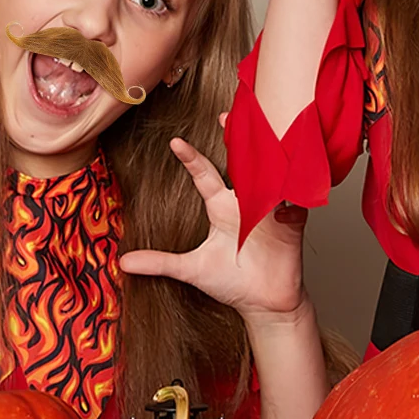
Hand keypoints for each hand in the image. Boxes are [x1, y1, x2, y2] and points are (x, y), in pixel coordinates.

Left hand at [119, 137, 310, 326]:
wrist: (265, 303)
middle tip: (226, 115)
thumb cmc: (232, 282)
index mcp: (222, 208)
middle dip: (235, 138)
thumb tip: (124, 262)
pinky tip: (286, 196)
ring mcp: (270, 210)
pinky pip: (295, 204)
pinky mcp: (291, 224)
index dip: (190, 158)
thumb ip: (160, 263)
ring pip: (269, 175)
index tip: (174, 143)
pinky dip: (292, 198)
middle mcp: (246, 202)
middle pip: (240, 162)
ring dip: (265, 159)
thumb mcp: (192, 270)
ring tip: (260, 141)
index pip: (204, 175)